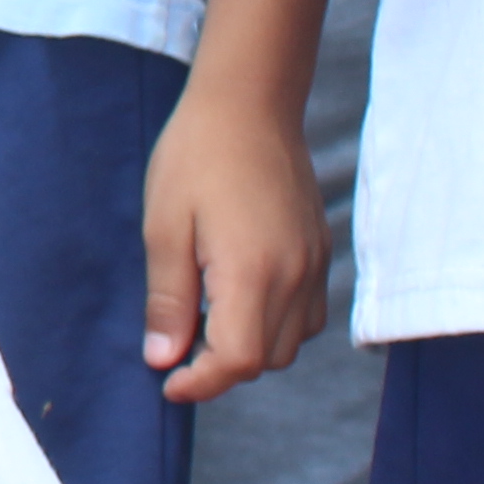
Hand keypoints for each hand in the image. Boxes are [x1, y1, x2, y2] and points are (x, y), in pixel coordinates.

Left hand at [140, 82, 323, 404]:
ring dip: (250, 348)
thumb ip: (167, 300)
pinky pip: (307, 314)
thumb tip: (163, 359)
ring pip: (291, 343)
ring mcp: (314, 263)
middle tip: (178, 347)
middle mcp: (295, 274)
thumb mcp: (164, 227)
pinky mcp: (320, 250)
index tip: (168, 381)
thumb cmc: (197, 155)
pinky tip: (239, 298)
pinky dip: (276, 324)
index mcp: (253, 271)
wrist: (250, 101)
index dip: (201, 383)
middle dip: (222, 368)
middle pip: (266, 360)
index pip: (238, 361)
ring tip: (205, 321)